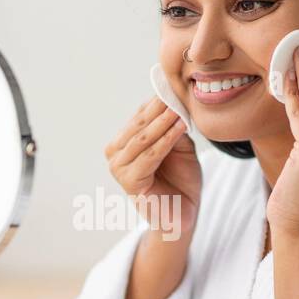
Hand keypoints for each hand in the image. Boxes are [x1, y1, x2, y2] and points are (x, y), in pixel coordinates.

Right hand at [105, 97, 200, 239]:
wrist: (182, 214)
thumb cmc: (181, 181)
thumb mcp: (179, 146)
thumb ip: (173, 126)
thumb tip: (172, 99)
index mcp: (123, 143)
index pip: (139, 116)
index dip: (157, 101)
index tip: (174, 84)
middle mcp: (115, 154)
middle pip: (139, 125)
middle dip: (159, 108)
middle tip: (176, 91)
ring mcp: (118, 169)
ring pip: (143, 138)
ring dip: (163, 121)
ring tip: (180, 107)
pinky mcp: (129, 182)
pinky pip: (150, 155)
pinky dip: (166, 139)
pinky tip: (180, 127)